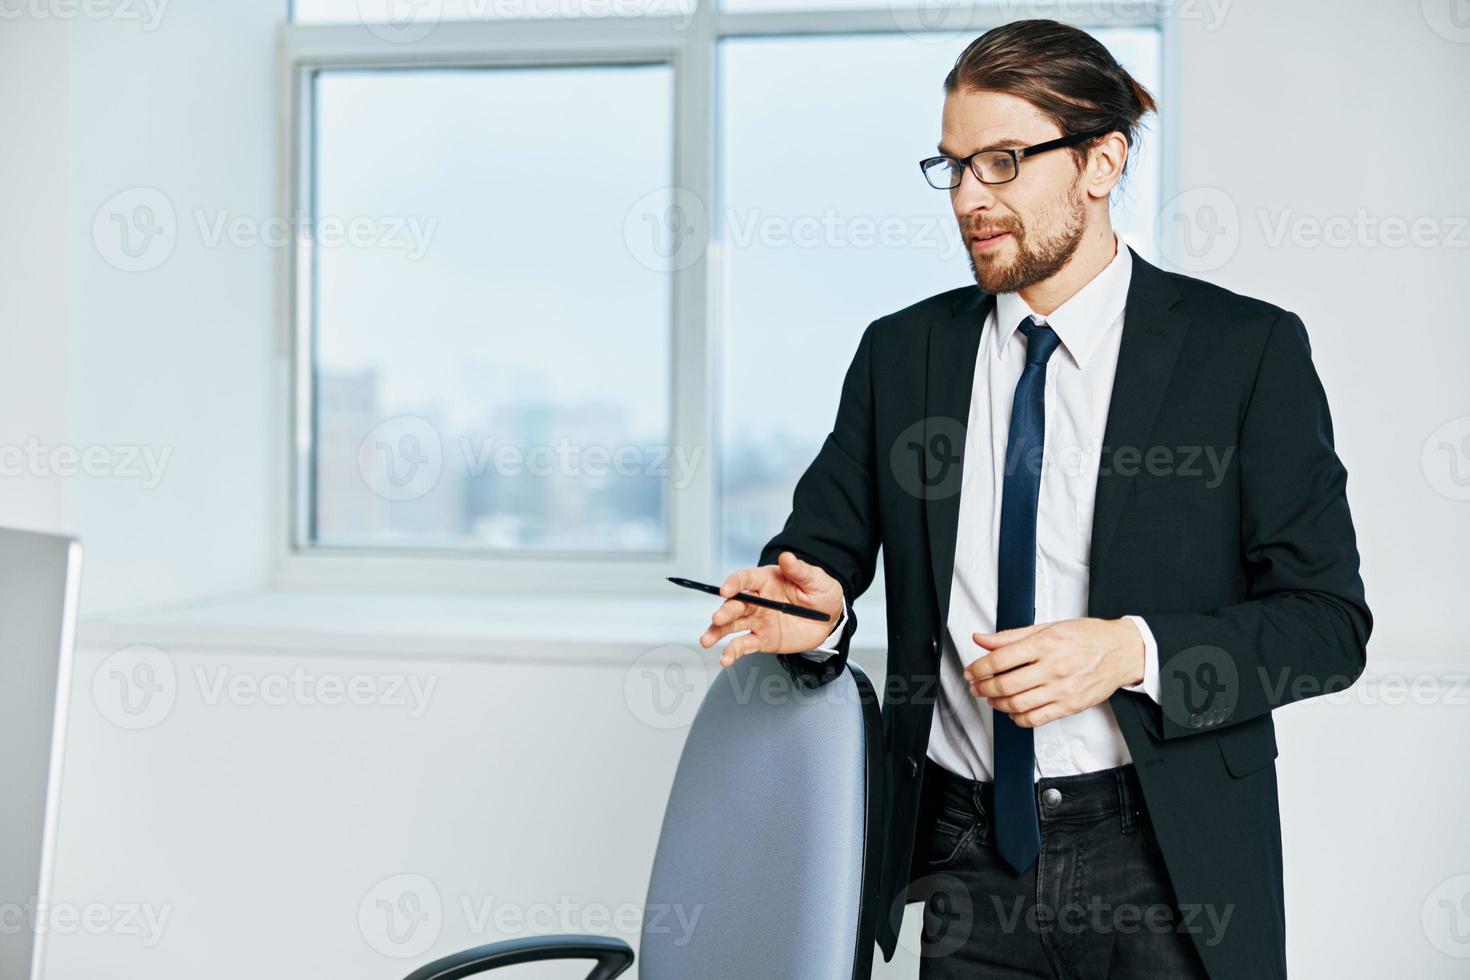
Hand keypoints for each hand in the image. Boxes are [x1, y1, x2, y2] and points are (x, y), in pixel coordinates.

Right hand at [697, 551, 844, 666]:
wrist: (829, 620)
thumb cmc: (821, 594)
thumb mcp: (816, 580)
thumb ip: (800, 570)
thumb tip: (786, 557)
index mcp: (767, 581)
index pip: (745, 579)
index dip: (734, 583)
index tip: (726, 590)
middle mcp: (757, 600)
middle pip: (735, 604)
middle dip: (725, 610)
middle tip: (718, 618)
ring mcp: (757, 620)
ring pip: (732, 625)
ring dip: (717, 631)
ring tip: (706, 640)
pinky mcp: (762, 639)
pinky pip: (744, 645)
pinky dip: (732, 652)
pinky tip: (724, 659)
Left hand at [963, 617, 1144, 727]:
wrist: (1123, 651)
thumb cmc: (1088, 637)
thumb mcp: (1049, 627)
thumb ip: (1012, 636)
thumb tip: (982, 638)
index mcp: (1046, 643)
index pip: (1001, 659)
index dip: (979, 667)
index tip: (971, 671)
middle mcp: (1054, 667)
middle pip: (1006, 684)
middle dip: (984, 687)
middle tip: (976, 687)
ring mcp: (1063, 689)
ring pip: (1018, 704)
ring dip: (998, 704)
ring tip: (992, 698)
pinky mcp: (1070, 705)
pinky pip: (1036, 718)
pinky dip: (1018, 718)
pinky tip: (1013, 711)